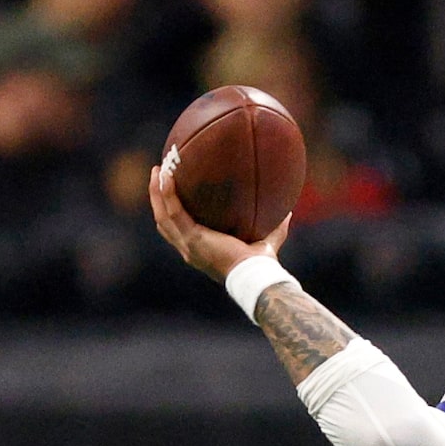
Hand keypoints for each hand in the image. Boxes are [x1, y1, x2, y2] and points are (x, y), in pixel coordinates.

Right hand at [146, 163, 291, 282]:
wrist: (256, 275)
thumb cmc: (261, 265)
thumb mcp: (266, 241)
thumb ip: (274, 227)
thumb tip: (288, 211)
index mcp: (200, 251)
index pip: (179, 231)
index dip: (171, 213)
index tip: (172, 193)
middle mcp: (189, 249)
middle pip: (164, 222)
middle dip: (158, 199)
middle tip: (159, 175)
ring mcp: (187, 244)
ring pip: (162, 215)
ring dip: (156, 192)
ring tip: (157, 170)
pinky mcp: (192, 238)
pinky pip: (173, 211)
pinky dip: (167, 193)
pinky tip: (166, 175)